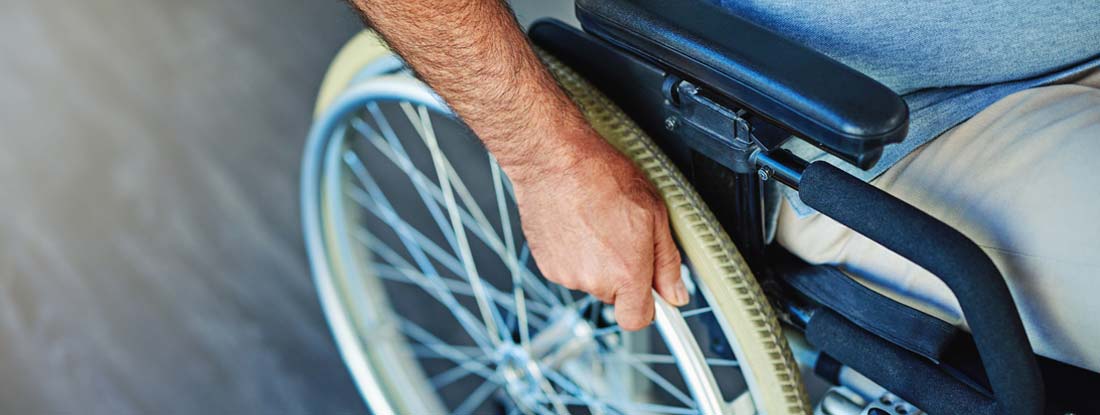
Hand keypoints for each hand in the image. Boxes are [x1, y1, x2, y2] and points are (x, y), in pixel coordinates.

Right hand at [507, 131, 687, 330]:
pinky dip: (574, 253)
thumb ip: (666, 262)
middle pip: (614, 296)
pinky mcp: (546, 265)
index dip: (645, 306)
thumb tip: (675, 294)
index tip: (648, 292)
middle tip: (620, 234)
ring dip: (595, 261)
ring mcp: (566, 274)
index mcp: (626, 272)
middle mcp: (594, 280)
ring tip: (595, 223)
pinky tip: (577, 225)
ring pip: (590, 280)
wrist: (554, 160)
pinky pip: (568, 269)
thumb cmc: (603, 177)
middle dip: (621, 273)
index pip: (636, 319)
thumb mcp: (654, 214)